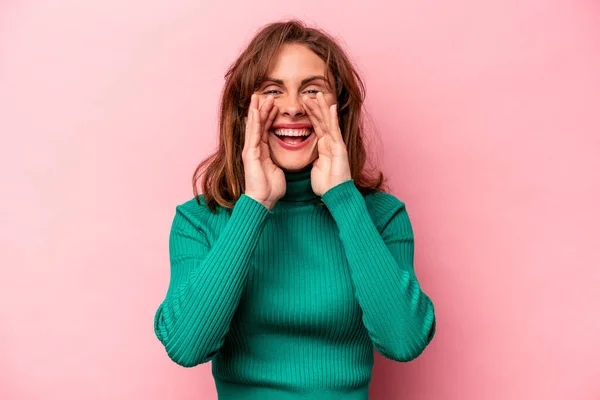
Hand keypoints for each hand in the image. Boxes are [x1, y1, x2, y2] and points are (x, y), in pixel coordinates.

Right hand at [242, 94, 284, 209]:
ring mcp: (250, 150)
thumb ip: (276, 159)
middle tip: (265, 94)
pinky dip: (254, 122)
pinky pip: (253, 134)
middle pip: (257, 124)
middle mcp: (254, 149)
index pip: (265, 129)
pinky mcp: (250, 154)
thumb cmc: (271, 188)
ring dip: (257, 110)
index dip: (268, 116)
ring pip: (253, 126)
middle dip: (261, 109)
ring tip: (259, 96)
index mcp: (261, 151)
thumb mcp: (277, 168)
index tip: (273, 105)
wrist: (263, 200)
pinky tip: (255, 111)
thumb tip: (281, 156)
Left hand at [301, 92, 351, 195]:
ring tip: (318, 94)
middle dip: (315, 107)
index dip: (310, 114)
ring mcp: (336, 144)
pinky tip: (330, 108)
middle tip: (307, 94)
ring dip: (323, 108)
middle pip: (322, 121)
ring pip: (328, 122)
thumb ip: (313, 157)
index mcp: (324, 146)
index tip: (303, 104)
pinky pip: (335, 131)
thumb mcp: (315, 167)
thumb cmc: (326, 184)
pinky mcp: (339, 148)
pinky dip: (333, 119)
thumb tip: (308, 154)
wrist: (335, 194)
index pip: (316, 126)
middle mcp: (331, 143)